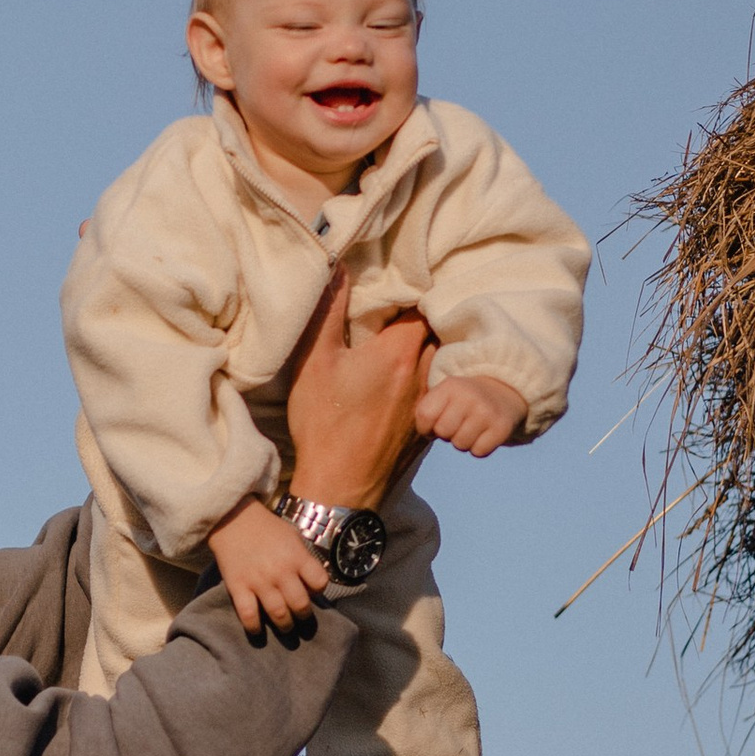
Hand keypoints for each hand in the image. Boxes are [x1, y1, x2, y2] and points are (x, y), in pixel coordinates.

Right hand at [206, 496, 331, 641]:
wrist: (233, 518)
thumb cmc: (267, 528)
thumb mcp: (293, 536)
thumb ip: (304, 559)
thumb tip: (314, 582)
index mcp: (297, 556)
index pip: (320, 583)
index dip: (319, 590)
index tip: (313, 591)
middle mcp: (280, 571)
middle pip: (301, 605)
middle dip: (304, 615)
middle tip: (300, 616)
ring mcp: (259, 581)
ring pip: (279, 614)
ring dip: (285, 625)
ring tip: (285, 626)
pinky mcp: (238, 587)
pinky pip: (249, 615)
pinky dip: (254, 627)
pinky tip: (258, 629)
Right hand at [281, 271, 430, 508]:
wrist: (341, 487)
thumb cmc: (324, 424)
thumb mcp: (314, 362)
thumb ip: (328, 311)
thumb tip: (337, 267)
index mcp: (399, 353)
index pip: (423, 304)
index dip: (414, 290)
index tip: (399, 284)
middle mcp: (424, 374)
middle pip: (436, 331)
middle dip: (424, 315)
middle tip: (404, 306)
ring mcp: (430, 402)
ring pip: (440, 360)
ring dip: (428, 347)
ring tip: (406, 339)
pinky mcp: (428, 426)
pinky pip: (438, 389)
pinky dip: (428, 377)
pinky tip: (405, 380)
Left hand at [413, 372, 528, 458]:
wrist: (504, 392)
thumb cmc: (463, 400)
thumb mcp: (444, 394)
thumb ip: (426, 411)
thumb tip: (426, 434)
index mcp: (451, 386)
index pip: (425, 415)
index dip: (426, 427)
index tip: (434, 424)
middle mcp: (470, 396)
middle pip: (443, 432)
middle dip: (446, 434)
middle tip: (457, 425)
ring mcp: (487, 412)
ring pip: (460, 445)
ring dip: (462, 442)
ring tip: (470, 428)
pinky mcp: (502, 427)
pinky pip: (478, 452)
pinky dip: (478, 448)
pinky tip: (483, 434)